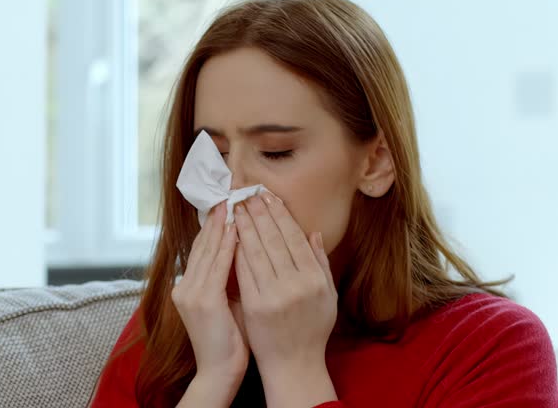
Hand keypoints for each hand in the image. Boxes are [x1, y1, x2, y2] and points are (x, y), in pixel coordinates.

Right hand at [172, 203, 248, 406]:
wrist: (220, 372)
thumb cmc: (230, 340)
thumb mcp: (229, 302)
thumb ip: (232, 278)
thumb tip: (247, 253)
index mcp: (190, 287)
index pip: (203, 248)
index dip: (215, 226)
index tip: (229, 205)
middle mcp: (185, 286)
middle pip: (203, 244)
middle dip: (218, 218)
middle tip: (231, 194)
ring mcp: (192, 292)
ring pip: (209, 249)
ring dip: (222, 225)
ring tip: (234, 203)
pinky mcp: (203, 300)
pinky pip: (217, 266)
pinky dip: (226, 245)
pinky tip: (235, 229)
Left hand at [233, 191, 338, 406]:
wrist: (294, 364)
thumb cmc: (312, 328)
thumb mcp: (327, 295)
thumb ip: (320, 263)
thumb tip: (313, 233)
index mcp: (315, 279)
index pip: (294, 238)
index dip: (280, 215)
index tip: (269, 197)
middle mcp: (296, 284)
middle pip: (274, 240)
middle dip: (259, 214)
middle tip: (248, 194)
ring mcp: (274, 295)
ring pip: (256, 251)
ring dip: (245, 226)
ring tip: (237, 207)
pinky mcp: (254, 305)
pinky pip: (244, 271)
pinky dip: (237, 250)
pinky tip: (231, 235)